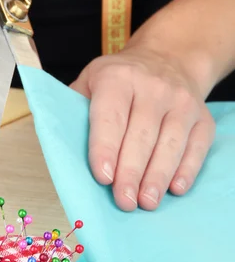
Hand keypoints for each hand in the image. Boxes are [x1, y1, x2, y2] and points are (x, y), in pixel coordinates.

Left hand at [71, 42, 214, 210]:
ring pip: (171, 143)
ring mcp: (182, 101)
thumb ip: (74, 109)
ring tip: (147, 202)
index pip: (110, 117)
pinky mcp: (203, 117)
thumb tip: (59, 147)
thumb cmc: (120, 79)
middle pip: (142, 135)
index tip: (103, 178)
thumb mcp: (90, 80)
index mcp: (117, 77)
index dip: (106, 148)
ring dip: (158, 176)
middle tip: (124, 201)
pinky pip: (197, 146)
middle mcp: (153, 86)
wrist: (168, 58)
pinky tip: (175, 188)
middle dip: (131, 172)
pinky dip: (187, 169)